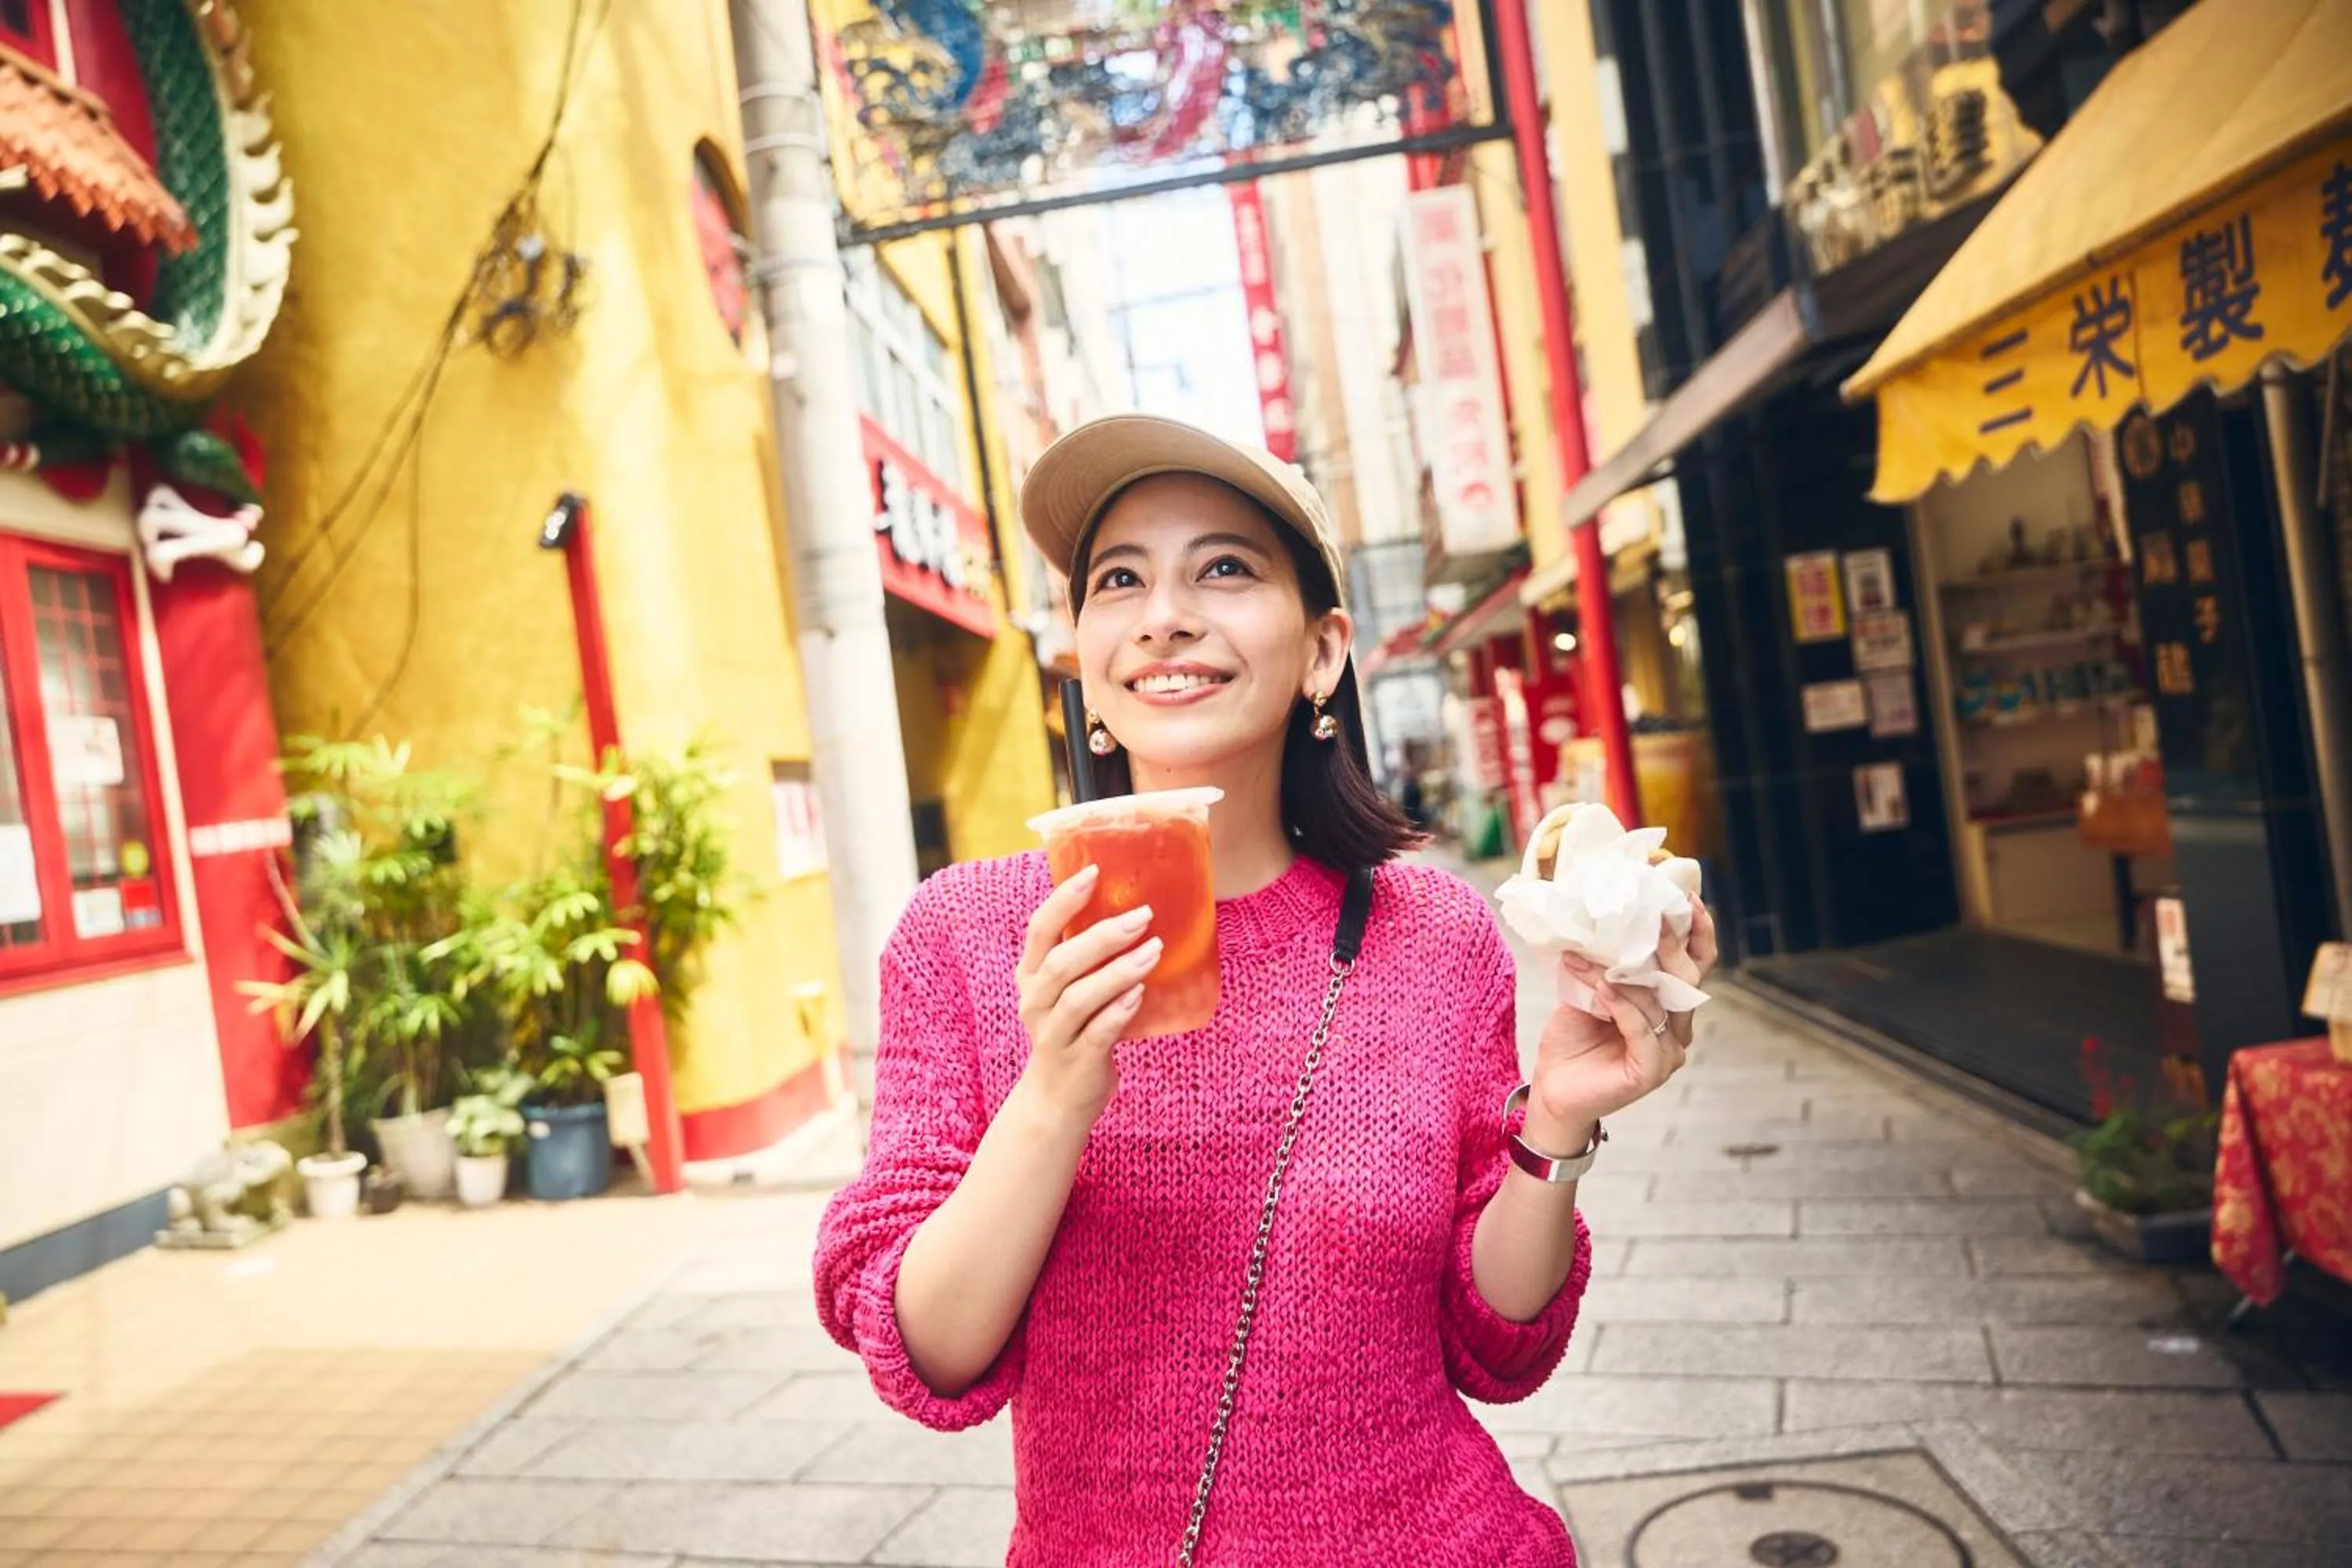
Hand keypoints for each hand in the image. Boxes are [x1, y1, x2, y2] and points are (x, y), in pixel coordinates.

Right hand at [1014, 864, 1160, 1130]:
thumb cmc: (1074, 1030)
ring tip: (1154, 950)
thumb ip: (1087, 957)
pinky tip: (1140, 995)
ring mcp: (1052, 1034)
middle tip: (1144, 916)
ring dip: (1118, 971)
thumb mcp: (1069, 990)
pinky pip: (1096, 1033)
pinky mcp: (1075, 1061)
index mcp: (1031, 975)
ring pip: (1078, 997)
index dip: (1064, 899)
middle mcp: (1034, 1002)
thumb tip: (1133, 908)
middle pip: (1061, 962)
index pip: (1039, 929)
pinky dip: (1118, 1011)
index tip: (1095, 872)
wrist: (1058, 1099)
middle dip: (1102, 936)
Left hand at [1526, 895, 1719, 1141]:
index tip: (1688, 898)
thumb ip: (1604, 964)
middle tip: (1649, 916)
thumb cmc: (1573, 1040)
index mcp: (1669, 1005)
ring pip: (1660, 1003)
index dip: (1698, 932)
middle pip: (1687, 979)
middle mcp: (1677, 1028)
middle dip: (1670, 944)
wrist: (1553, 1090)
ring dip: (1624, 974)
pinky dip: (1623, 1008)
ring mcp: (1668, 1052)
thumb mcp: (1588, 991)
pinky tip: (1603, 990)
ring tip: (1590, 955)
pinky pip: (1643, 1032)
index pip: (1696, 964)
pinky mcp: (1650, 1072)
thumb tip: (1598, 923)